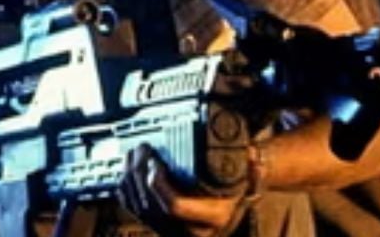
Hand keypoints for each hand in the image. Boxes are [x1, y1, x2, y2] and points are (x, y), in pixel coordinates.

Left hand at [117, 144, 241, 236]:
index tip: (156, 163)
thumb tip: (251, 155)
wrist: (236, 197)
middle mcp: (192, 229)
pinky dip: (129, 190)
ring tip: (135, 154)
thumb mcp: (250, 173)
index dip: (160, 185)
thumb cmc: (241, 183)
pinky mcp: (162, 225)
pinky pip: (137, 211)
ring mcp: (175, 230)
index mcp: (213, 217)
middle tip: (142, 150)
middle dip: (142, 175)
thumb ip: (251, 165)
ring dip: (132, 179)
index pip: (176, 207)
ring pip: (141, 209)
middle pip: (152, 206)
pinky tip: (129, 171)